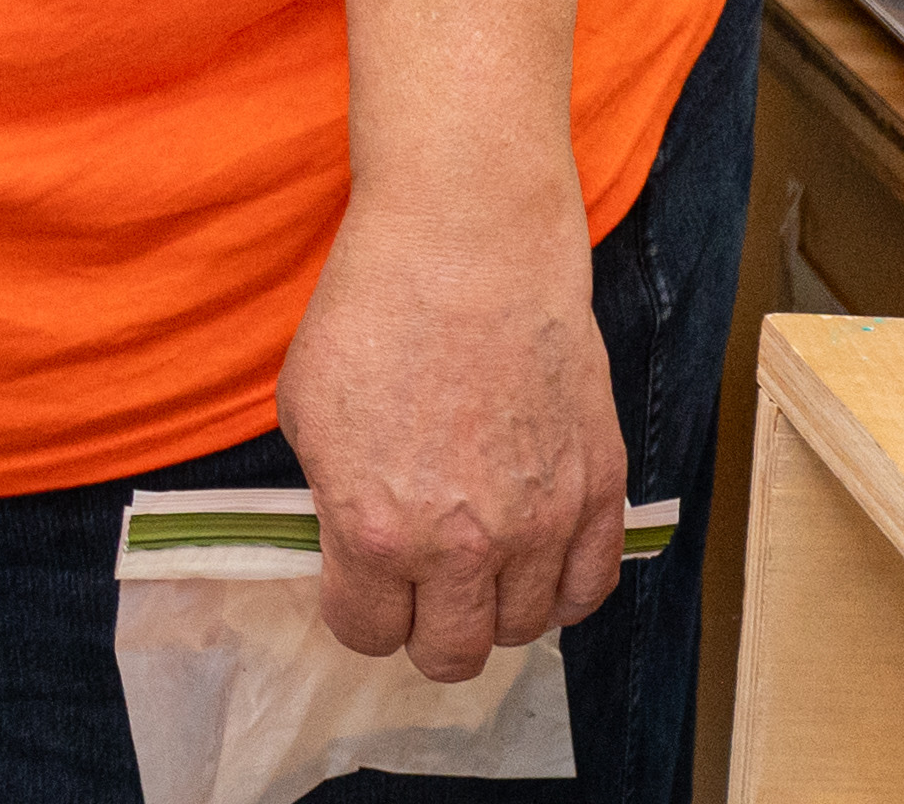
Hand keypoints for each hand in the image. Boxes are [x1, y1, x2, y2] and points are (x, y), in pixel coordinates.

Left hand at [272, 183, 623, 680]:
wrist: (467, 250)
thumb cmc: (373, 314)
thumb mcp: (305, 413)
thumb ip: (331, 499)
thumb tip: (350, 542)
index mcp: (376, 532)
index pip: (367, 633)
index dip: (358, 614)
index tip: (360, 590)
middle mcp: (464, 547)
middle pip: (453, 653)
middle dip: (426, 631)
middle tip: (417, 592)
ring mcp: (541, 523)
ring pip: (522, 629)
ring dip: (493, 609)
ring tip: (475, 567)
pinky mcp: (597, 491)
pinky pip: (589, 589)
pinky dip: (561, 592)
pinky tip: (536, 566)